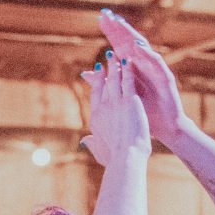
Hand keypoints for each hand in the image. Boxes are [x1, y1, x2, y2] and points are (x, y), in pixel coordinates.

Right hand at [82, 47, 150, 167]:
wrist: (125, 157)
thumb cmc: (114, 158)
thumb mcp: (100, 150)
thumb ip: (92, 144)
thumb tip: (85, 142)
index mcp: (96, 118)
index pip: (95, 95)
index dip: (96, 83)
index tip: (96, 74)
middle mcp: (103, 107)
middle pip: (103, 84)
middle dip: (104, 70)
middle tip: (105, 60)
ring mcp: (116, 102)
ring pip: (114, 79)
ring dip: (114, 65)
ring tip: (115, 55)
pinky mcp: (129, 101)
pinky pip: (128, 80)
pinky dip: (128, 70)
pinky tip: (129, 61)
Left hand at [99, 9, 184, 148]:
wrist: (164, 126)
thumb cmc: (143, 111)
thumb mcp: (120, 94)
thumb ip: (104, 82)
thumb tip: (86, 73)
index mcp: (132, 66)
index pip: (120, 44)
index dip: (111, 31)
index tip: (100, 17)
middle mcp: (143, 64)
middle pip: (130, 42)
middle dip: (119, 28)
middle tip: (108, 14)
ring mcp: (155, 69)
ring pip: (143, 48)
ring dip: (132, 35)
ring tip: (121, 24)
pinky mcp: (165, 77)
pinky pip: (156, 63)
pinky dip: (147, 54)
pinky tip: (138, 46)